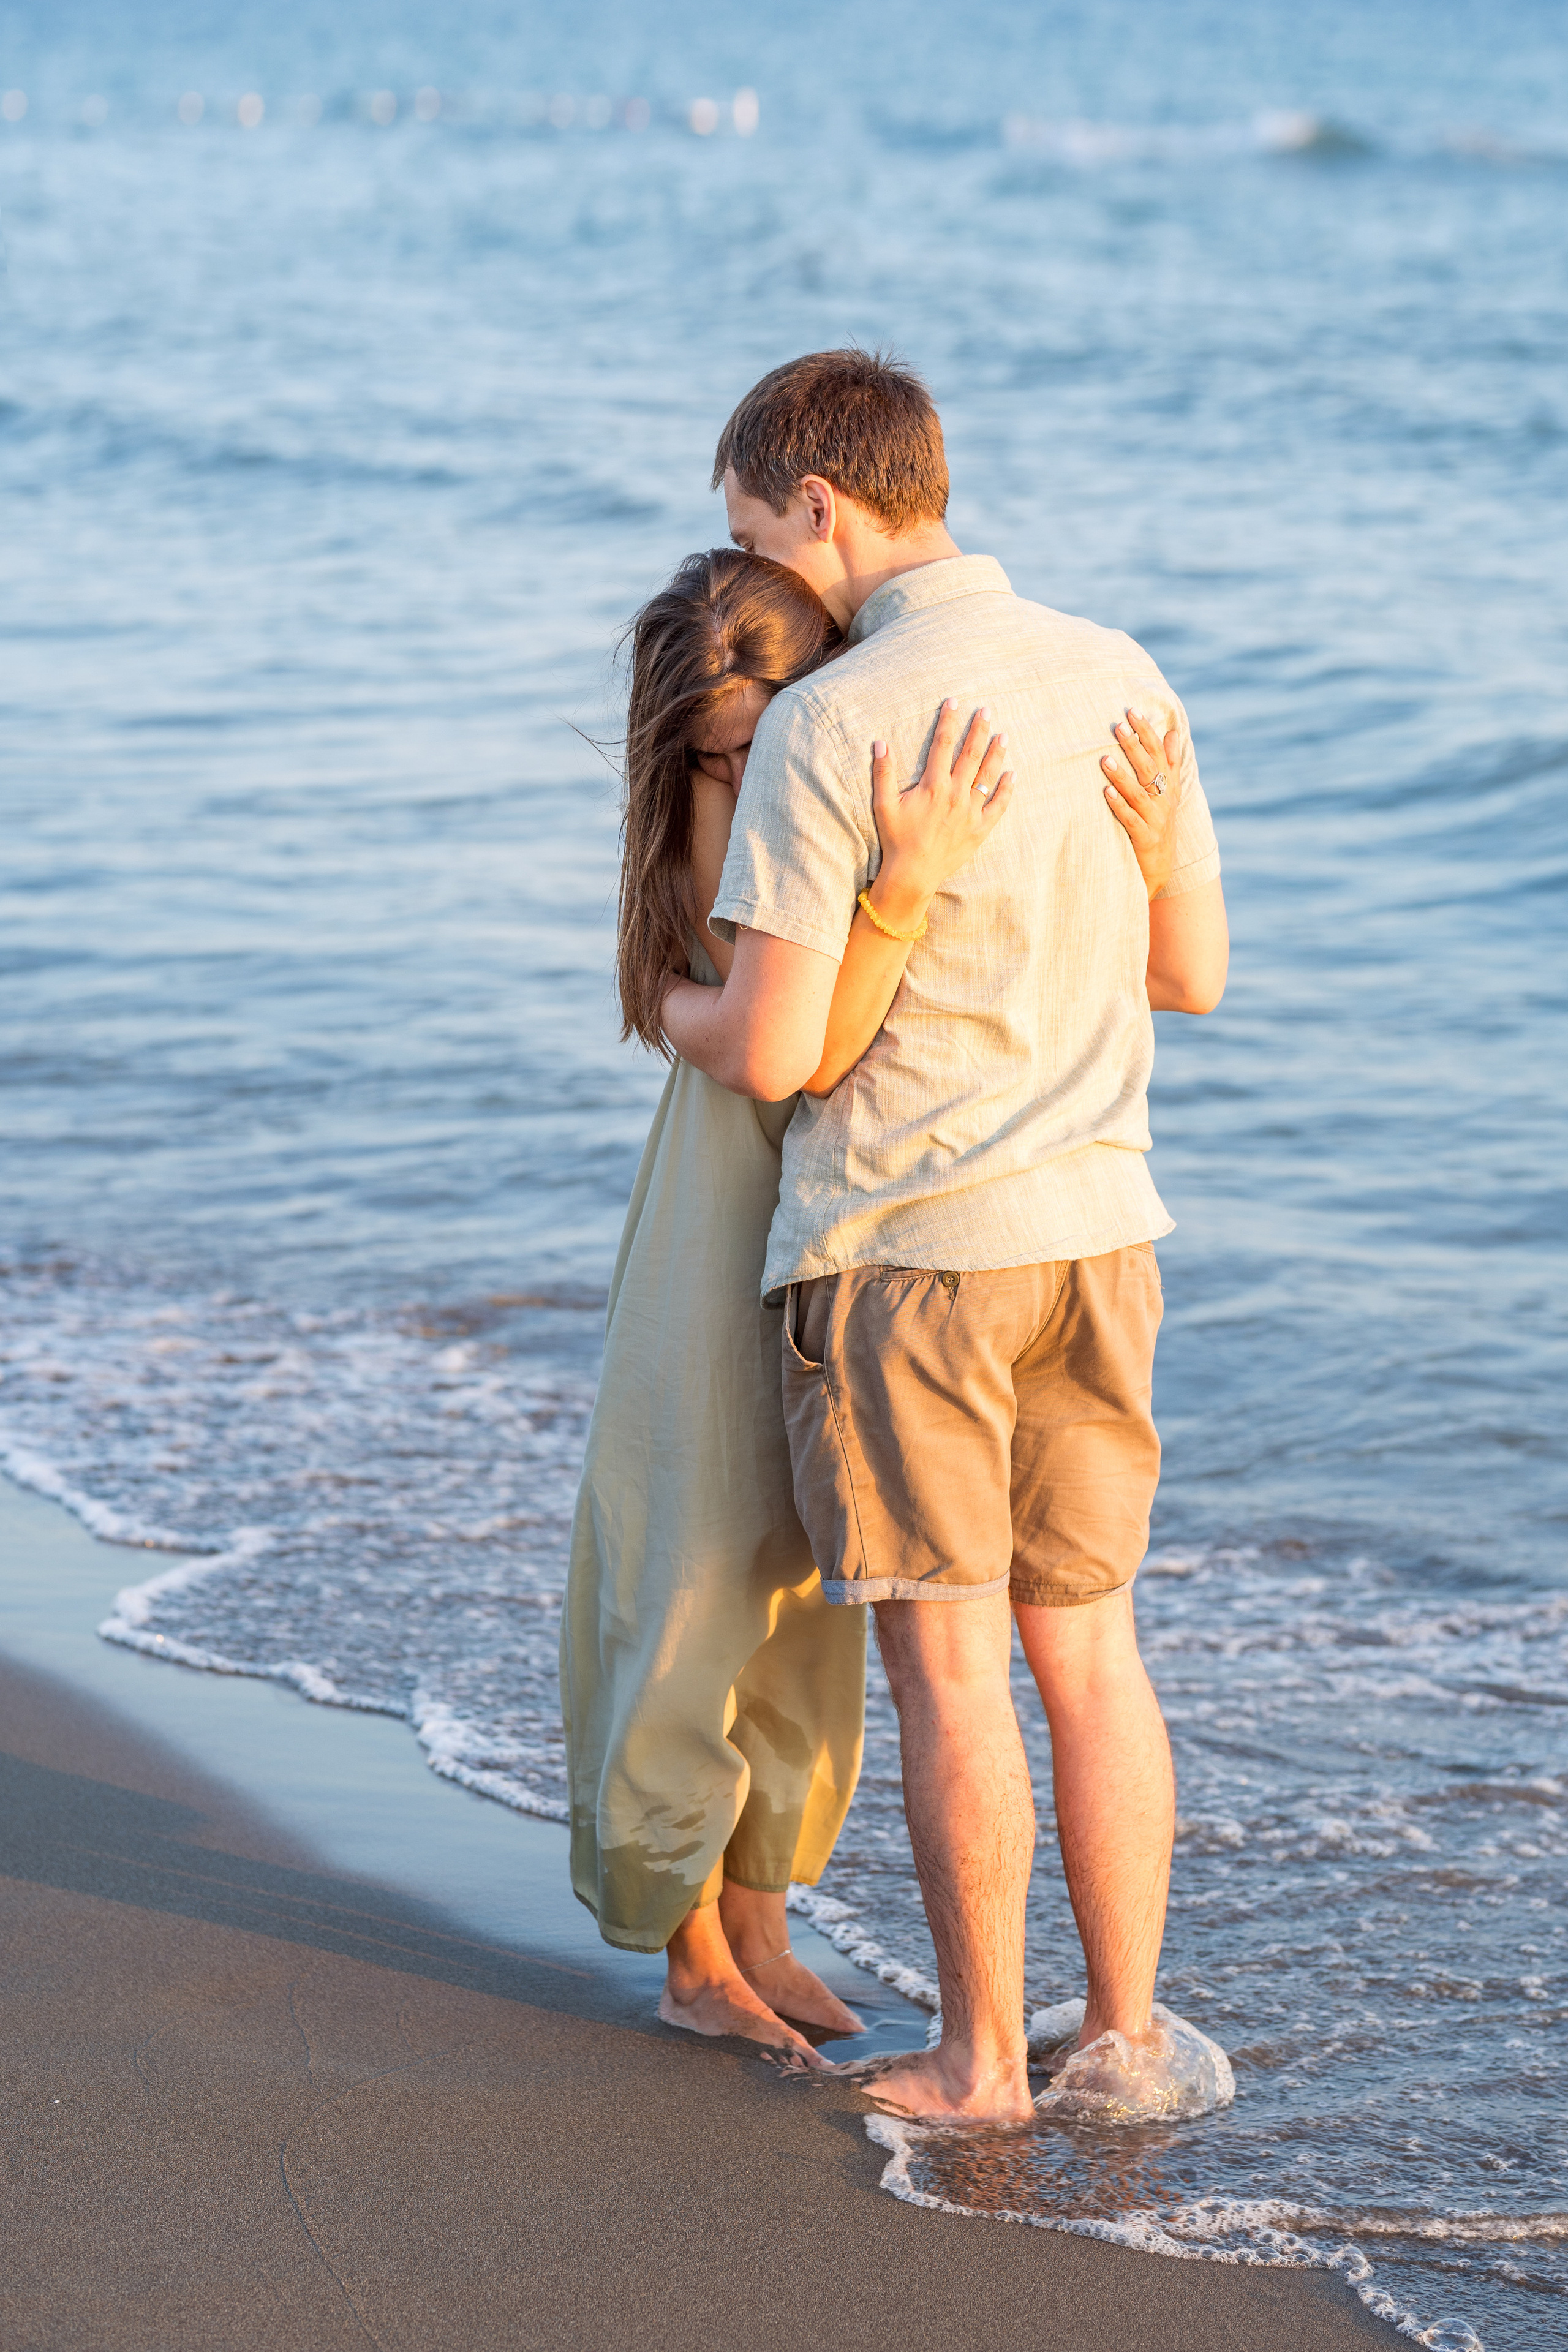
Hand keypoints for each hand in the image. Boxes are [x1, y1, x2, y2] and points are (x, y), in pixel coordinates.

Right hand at [867, 700, 1014, 925]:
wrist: (912, 874)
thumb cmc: (896, 839)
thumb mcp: (884, 805)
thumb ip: (883, 773)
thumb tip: (880, 743)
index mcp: (933, 786)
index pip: (942, 745)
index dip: (948, 721)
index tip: (954, 702)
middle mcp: (955, 795)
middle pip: (970, 755)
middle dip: (978, 730)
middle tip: (987, 711)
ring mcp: (970, 812)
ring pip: (987, 776)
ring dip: (996, 754)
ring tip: (1004, 736)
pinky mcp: (979, 829)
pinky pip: (998, 806)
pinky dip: (1006, 790)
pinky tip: (1012, 775)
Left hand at [1102, 708, 1185, 898]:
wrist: (1159, 868)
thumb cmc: (1158, 824)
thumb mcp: (1167, 793)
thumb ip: (1169, 763)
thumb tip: (1171, 733)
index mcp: (1169, 786)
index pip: (1159, 753)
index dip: (1147, 732)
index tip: (1132, 712)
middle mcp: (1165, 800)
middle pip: (1150, 769)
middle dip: (1134, 747)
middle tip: (1118, 726)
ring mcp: (1156, 820)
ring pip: (1140, 794)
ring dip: (1122, 776)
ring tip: (1104, 760)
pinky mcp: (1145, 839)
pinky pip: (1131, 820)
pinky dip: (1119, 806)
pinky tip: (1106, 793)